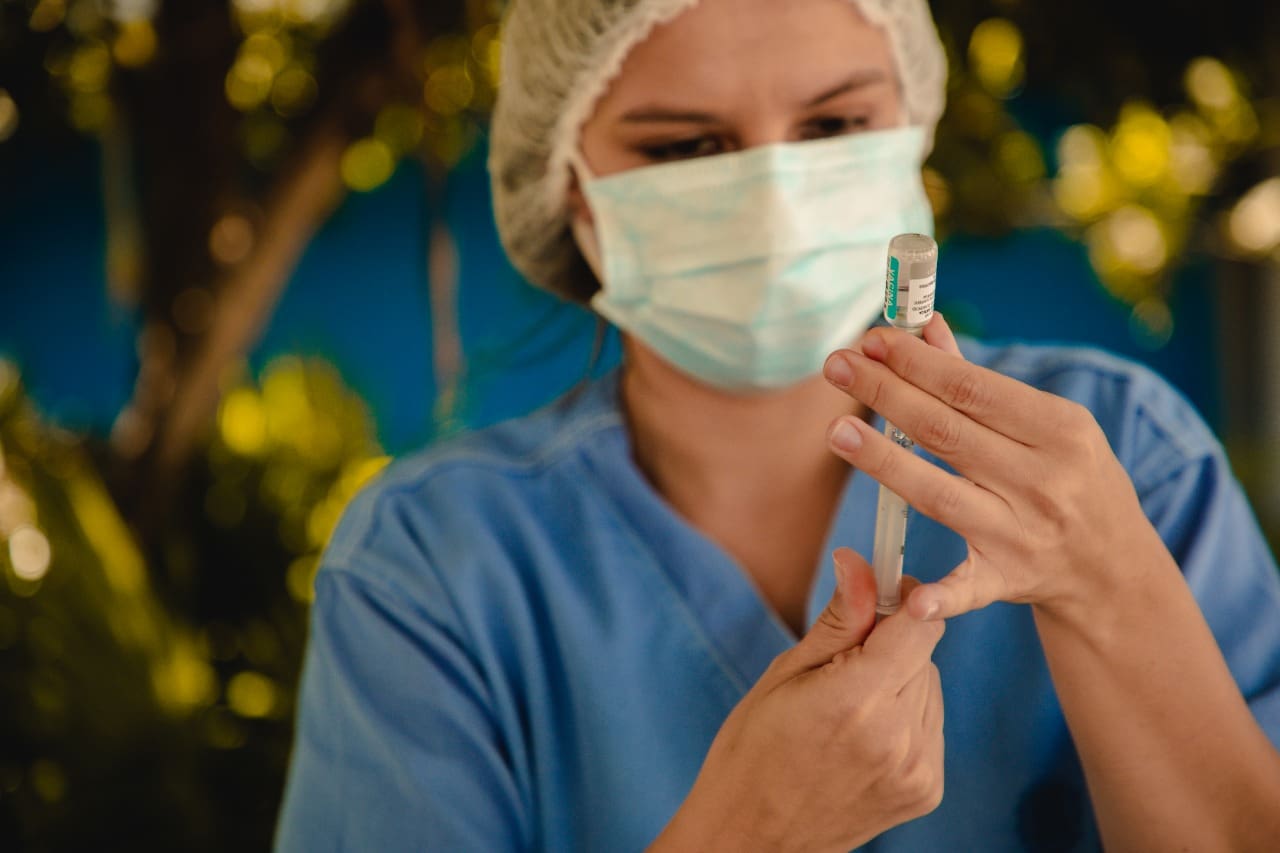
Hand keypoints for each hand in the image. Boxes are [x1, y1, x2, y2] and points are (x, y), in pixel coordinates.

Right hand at [653, 549, 944, 852]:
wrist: (752, 836)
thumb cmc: (752, 750)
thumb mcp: (784, 674)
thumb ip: (838, 619)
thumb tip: (859, 561)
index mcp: (858, 700)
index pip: (921, 624)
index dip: (903, 601)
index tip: (878, 598)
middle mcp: (898, 736)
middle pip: (924, 653)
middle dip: (889, 647)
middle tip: (839, 671)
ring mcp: (918, 769)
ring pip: (929, 688)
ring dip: (898, 684)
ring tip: (846, 712)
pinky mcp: (927, 790)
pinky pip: (930, 725)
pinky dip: (903, 720)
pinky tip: (860, 738)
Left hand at [821, 314, 1163, 621]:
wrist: (1114, 569)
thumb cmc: (1072, 479)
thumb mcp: (1049, 425)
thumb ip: (980, 383)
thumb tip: (925, 328)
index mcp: (1061, 430)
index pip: (972, 389)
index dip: (916, 363)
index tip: (871, 340)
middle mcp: (1043, 481)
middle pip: (947, 432)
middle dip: (887, 394)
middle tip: (837, 365)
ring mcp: (1024, 534)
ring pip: (940, 494)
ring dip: (885, 462)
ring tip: (837, 431)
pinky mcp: (1007, 580)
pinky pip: (968, 588)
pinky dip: (942, 595)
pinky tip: (910, 597)